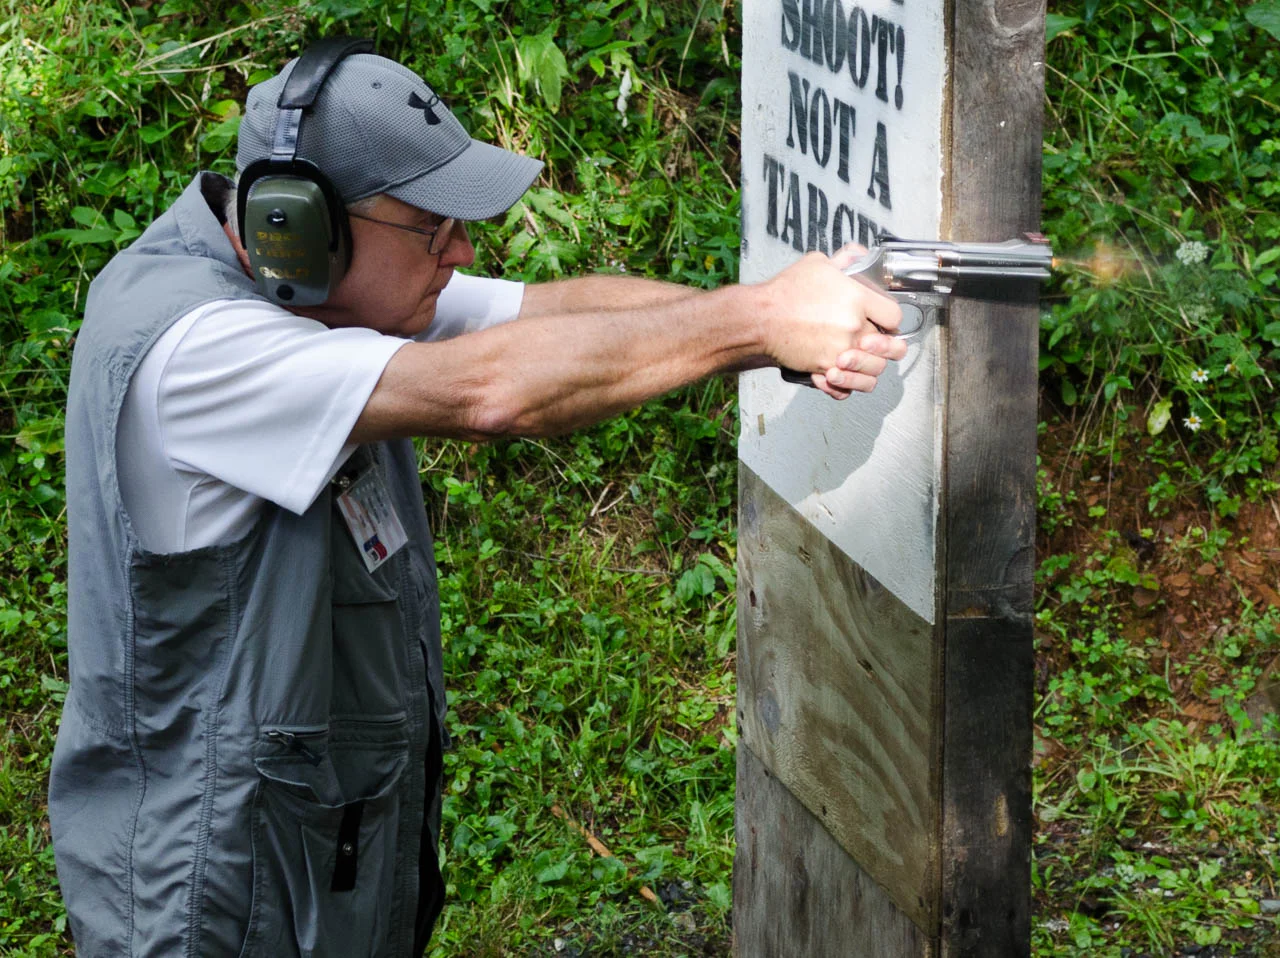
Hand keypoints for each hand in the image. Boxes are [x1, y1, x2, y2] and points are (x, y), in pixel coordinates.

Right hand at [762, 245, 906, 399]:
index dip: (891, 319)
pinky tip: (842, 375)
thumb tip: (859, 254)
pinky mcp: (825, 367)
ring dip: (870, 367)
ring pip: (874, 370)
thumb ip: (845, 260)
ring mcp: (841, 350)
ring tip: (861, 360)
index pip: (894, 316)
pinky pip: (847, 386)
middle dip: (885, 346)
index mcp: (857, 299)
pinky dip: (847, 385)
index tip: (885, 320)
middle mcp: (854, 327)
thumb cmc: (785, 293)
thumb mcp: (817, 264)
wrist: (760, 319)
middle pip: (890, 347)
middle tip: (878, 344)